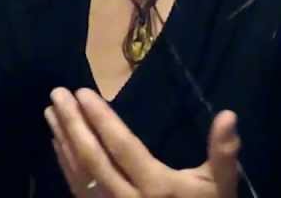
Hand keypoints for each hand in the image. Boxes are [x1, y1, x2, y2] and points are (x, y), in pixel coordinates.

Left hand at [45, 87, 240, 197]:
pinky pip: (79, 191)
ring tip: (51, 112)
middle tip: (56, 93)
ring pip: (81, 175)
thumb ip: (223, 153)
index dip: (101, 119)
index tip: (82, 92)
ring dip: (63, 141)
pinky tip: (58, 145)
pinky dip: (66, 165)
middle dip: (73, 124)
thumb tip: (229, 115)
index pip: (122, 147)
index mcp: (157, 187)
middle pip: (93, 159)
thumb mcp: (220, 186)